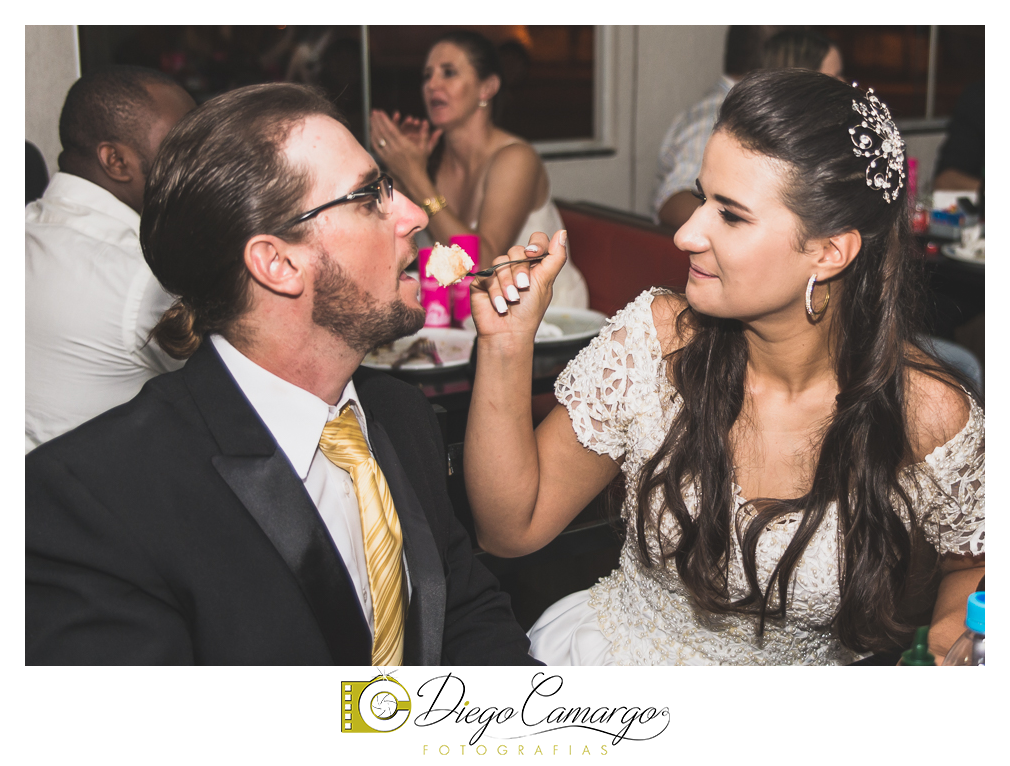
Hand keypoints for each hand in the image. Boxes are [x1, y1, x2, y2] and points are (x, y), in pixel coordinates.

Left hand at [370, 109, 441, 180]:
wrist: (414, 179)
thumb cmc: (420, 163)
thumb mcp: (425, 148)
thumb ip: (425, 134)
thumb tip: (426, 121)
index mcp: (404, 145)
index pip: (391, 129)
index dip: (385, 119)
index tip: (380, 112)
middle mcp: (395, 149)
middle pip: (383, 132)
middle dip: (377, 120)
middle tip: (373, 111)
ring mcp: (389, 155)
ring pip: (378, 139)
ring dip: (374, 127)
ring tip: (371, 118)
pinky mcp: (385, 160)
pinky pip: (376, 148)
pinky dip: (373, 139)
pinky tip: (371, 132)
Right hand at [469, 229, 566, 344]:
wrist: (509, 333)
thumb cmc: (529, 312)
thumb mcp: (546, 282)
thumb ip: (555, 257)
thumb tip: (562, 232)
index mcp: (534, 264)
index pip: (536, 240)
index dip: (536, 244)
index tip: (534, 255)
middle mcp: (516, 266)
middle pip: (516, 250)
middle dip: (520, 270)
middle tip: (523, 287)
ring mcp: (498, 272)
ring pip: (500, 261)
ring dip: (507, 284)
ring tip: (512, 300)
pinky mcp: (482, 281)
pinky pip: (487, 275)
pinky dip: (495, 292)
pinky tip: (500, 305)